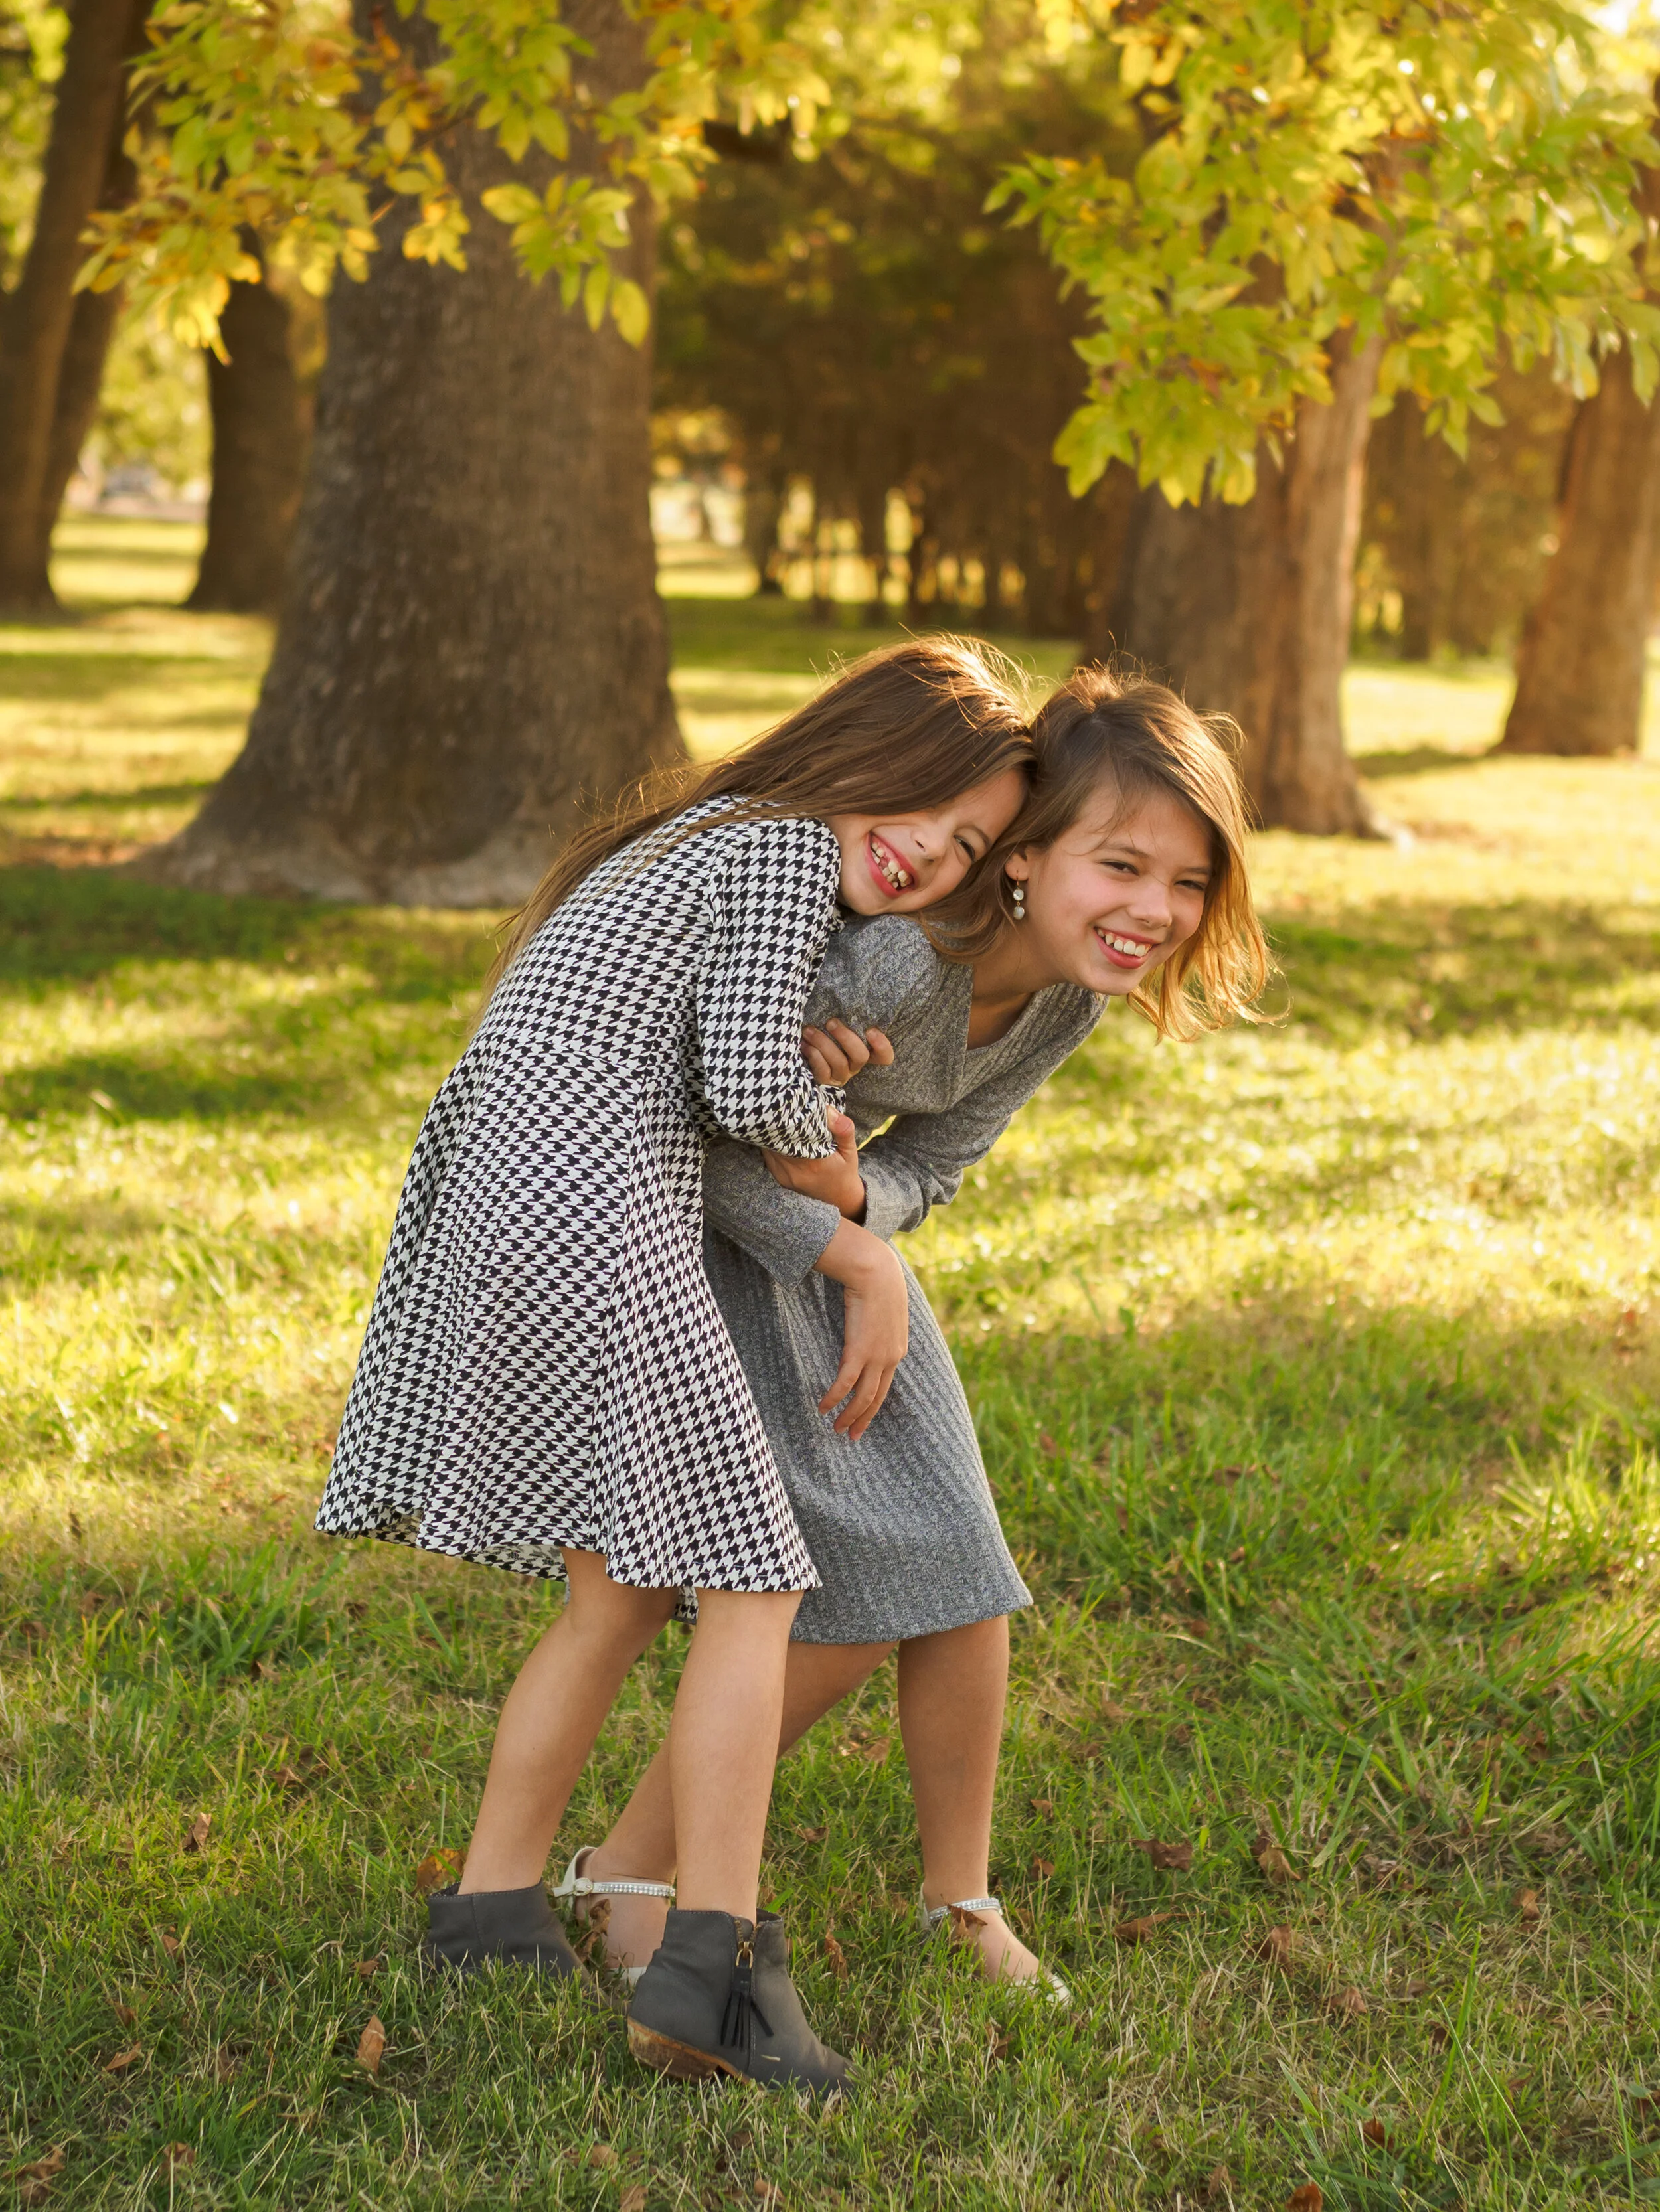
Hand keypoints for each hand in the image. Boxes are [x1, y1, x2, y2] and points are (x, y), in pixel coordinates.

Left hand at [762, 1112, 866, 1216]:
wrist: (840, 1198)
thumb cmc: (844, 1171)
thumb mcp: (850, 1151)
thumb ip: (844, 1130)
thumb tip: (829, 1110)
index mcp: (813, 1163)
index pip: (789, 1136)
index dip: (784, 1119)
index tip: (784, 1104)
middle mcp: (794, 1171)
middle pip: (774, 1140)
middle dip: (775, 1123)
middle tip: (776, 1105)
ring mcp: (784, 1176)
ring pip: (768, 1148)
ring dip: (770, 1133)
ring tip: (774, 1116)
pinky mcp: (779, 1178)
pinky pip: (768, 1156)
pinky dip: (770, 1144)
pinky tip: (775, 1133)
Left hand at [801, 1019, 893, 1087]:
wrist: (802, 1046)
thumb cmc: (823, 1030)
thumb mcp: (836, 1023)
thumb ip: (846, 1017)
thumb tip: (845, 995)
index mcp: (865, 1051)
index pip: (884, 1056)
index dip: (882, 1046)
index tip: (871, 1030)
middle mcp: (855, 1065)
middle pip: (861, 1057)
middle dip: (846, 1038)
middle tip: (831, 1022)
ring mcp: (841, 1075)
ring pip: (840, 1063)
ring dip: (823, 1043)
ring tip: (809, 1030)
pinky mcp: (825, 1081)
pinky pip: (823, 1072)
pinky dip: (814, 1056)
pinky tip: (805, 1045)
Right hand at [813, 1221, 908, 1438]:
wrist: (876, 1271)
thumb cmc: (877, 1283)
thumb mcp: (884, 1309)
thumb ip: (878, 1326)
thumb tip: (867, 1328)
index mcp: (898, 1349)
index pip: (885, 1385)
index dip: (873, 1405)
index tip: (863, 1419)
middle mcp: (891, 1357)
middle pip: (876, 1397)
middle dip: (863, 1419)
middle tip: (850, 1436)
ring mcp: (877, 1355)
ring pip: (863, 1396)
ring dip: (849, 1415)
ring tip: (836, 1428)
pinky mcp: (860, 1350)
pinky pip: (845, 1382)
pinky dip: (834, 1398)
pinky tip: (822, 1407)